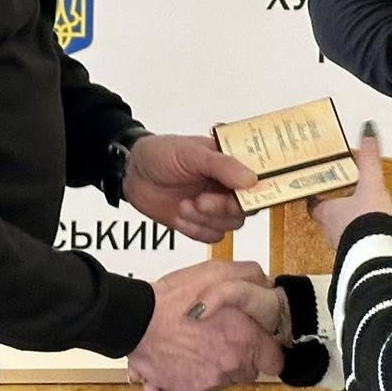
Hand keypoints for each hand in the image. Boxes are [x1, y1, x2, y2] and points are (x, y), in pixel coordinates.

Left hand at [123, 134, 255, 243]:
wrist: (131, 173)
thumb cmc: (161, 154)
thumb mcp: (192, 153)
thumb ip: (222, 166)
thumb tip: (251, 180)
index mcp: (232, 162)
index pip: (260, 179)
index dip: (259, 190)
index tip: (247, 195)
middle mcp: (228, 185)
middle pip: (247, 208)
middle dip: (223, 208)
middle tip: (201, 200)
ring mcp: (216, 206)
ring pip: (231, 225)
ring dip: (206, 219)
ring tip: (184, 205)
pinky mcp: (201, 223)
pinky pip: (212, 237)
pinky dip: (195, 230)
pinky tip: (179, 215)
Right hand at [127, 259, 283, 390]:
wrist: (137, 322)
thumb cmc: (175, 299)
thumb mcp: (217, 271)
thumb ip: (248, 275)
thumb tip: (265, 282)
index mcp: (245, 341)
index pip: (275, 360)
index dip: (266, 350)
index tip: (256, 342)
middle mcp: (231, 366)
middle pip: (248, 371)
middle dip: (239, 357)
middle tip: (221, 338)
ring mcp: (209, 382)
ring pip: (223, 379)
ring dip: (214, 366)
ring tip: (196, 344)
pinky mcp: (187, 390)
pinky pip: (196, 386)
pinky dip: (189, 375)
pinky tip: (179, 357)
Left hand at [310, 124, 391, 246]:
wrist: (378, 256)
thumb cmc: (367, 219)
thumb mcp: (371, 183)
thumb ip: (369, 159)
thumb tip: (367, 129)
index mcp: (327, 211)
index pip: (313, 203)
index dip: (315, 195)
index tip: (319, 187)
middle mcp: (329, 230)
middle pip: (325, 216)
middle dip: (333, 207)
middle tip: (341, 196)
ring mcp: (341, 245)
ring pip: (339, 230)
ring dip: (346, 222)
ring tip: (360, 212)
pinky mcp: (356, 257)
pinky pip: (354, 243)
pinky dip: (359, 235)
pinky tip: (372, 230)